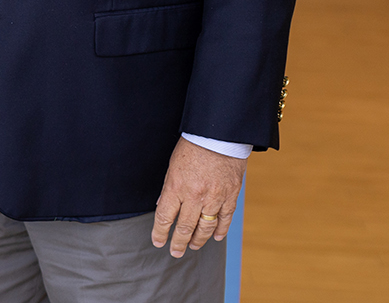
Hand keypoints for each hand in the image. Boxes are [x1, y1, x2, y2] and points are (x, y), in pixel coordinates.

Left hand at [151, 137, 247, 257]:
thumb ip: (168, 188)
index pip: (165, 217)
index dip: (160, 232)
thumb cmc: (193, 147)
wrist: (219, 136)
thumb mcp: (173, 166)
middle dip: (178, 242)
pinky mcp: (231, 196)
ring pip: (206, 227)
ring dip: (198, 240)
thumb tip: (162, 205)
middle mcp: (195, 196)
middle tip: (175, 252)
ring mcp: (214, 198)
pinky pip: (225, 219)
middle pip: (185, 227)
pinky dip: (220, 231)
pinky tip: (215, 238)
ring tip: (193, 246)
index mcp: (176, 187)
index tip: (157, 241)